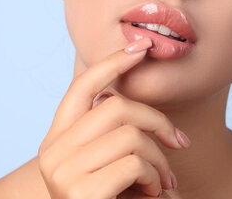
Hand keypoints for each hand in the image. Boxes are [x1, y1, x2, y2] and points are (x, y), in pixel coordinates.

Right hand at [38, 37, 189, 198]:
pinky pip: (135, 162)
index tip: (140, 47)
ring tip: (163, 182)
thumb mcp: (105, 163)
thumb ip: (108, 133)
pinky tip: (154, 194)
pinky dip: (156, 176)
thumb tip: (125, 97)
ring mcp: (63, 172)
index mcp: (56, 139)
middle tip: (179, 145)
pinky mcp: (80, 192)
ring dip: (160, 159)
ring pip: (131, 134)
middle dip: (158, 121)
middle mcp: (53, 152)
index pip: (82, 87)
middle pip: (117, 107)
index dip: (112, 62)